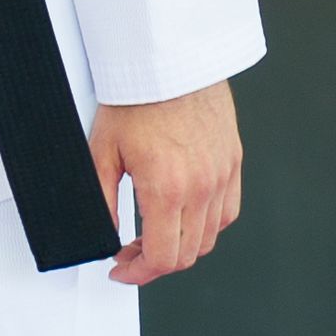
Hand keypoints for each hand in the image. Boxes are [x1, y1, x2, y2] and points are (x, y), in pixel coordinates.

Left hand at [93, 82, 240, 286]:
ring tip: (154, 235)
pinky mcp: (233, 162)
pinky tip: (183, 216)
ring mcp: (222, 176)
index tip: (121, 268)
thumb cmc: (137, 99)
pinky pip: (227, 211)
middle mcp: (201, 187)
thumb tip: (105, 234)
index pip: (163, 258)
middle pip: (188, 254)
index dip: (138, 273)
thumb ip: (102, 201)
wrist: (171, 62)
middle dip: (155, 263)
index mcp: (166, 189)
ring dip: (181, 245)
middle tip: (130, 253)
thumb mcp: (102, 153)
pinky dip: (207, 224)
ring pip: (210, 237)